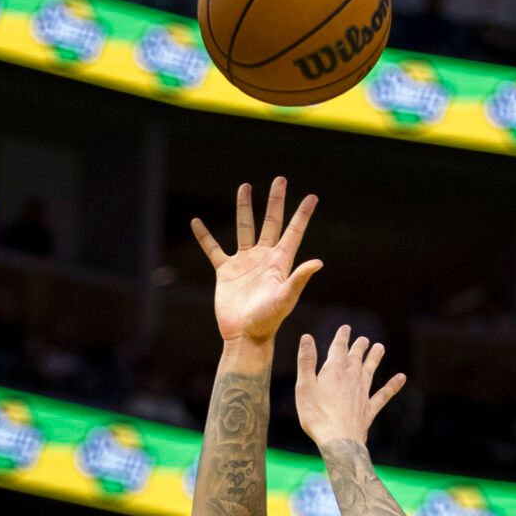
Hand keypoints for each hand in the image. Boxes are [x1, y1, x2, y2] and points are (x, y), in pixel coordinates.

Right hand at [191, 179, 322, 345]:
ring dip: (244, 208)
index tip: (312, 196)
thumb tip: (318, 262)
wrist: (244, 336)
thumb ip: (299, 278)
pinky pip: (213, 249)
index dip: (303, 214)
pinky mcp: (225, 272)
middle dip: (275, 201)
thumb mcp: (286, 298)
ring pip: (244, 228)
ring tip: (245, 187)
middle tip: (280, 179)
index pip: (294, 231)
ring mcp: (244, 262)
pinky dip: (205, 236)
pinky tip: (197, 222)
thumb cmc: (268, 320)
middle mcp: (264, 257)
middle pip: (271, 222)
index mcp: (280, 261)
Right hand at [294, 325, 404, 448]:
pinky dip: (393, 385)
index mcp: (334, 372)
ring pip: (370, 371)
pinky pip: (383, 394)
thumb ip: (306, 362)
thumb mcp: (304, 386)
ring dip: (375, 359)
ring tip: (380, 348)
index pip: (338, 349)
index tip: (346, 328)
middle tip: (364, 339)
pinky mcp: (369, 409)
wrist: (338, 440)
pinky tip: (401, 378)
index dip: (342, 337)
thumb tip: (307, 337)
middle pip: (356, 358)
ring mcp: (362, 394)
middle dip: (358, 347)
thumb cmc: (316, 415)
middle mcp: (351, 379)